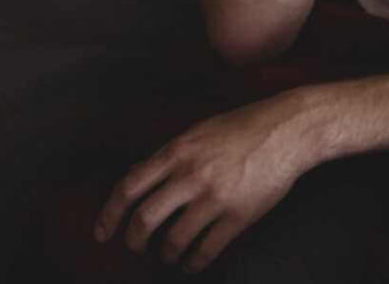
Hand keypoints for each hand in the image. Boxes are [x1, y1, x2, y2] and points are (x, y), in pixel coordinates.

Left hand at [94, 94, 312, 272]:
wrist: (286, 129)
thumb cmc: (242, 126)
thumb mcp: (198, 131)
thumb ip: (168, 154)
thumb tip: (135, 174)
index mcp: (178, 150)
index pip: (129, 186)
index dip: (109, 214)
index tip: (102, 232)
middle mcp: (191, 174)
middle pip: (145, 219)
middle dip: (134, 240)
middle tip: (136, 246)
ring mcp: (215, 197)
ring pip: (173, 240)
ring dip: (165, 254)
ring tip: (168, 255)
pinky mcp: (238, 216)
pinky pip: (206, 250)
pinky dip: (193, 262)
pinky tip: (192, 262)